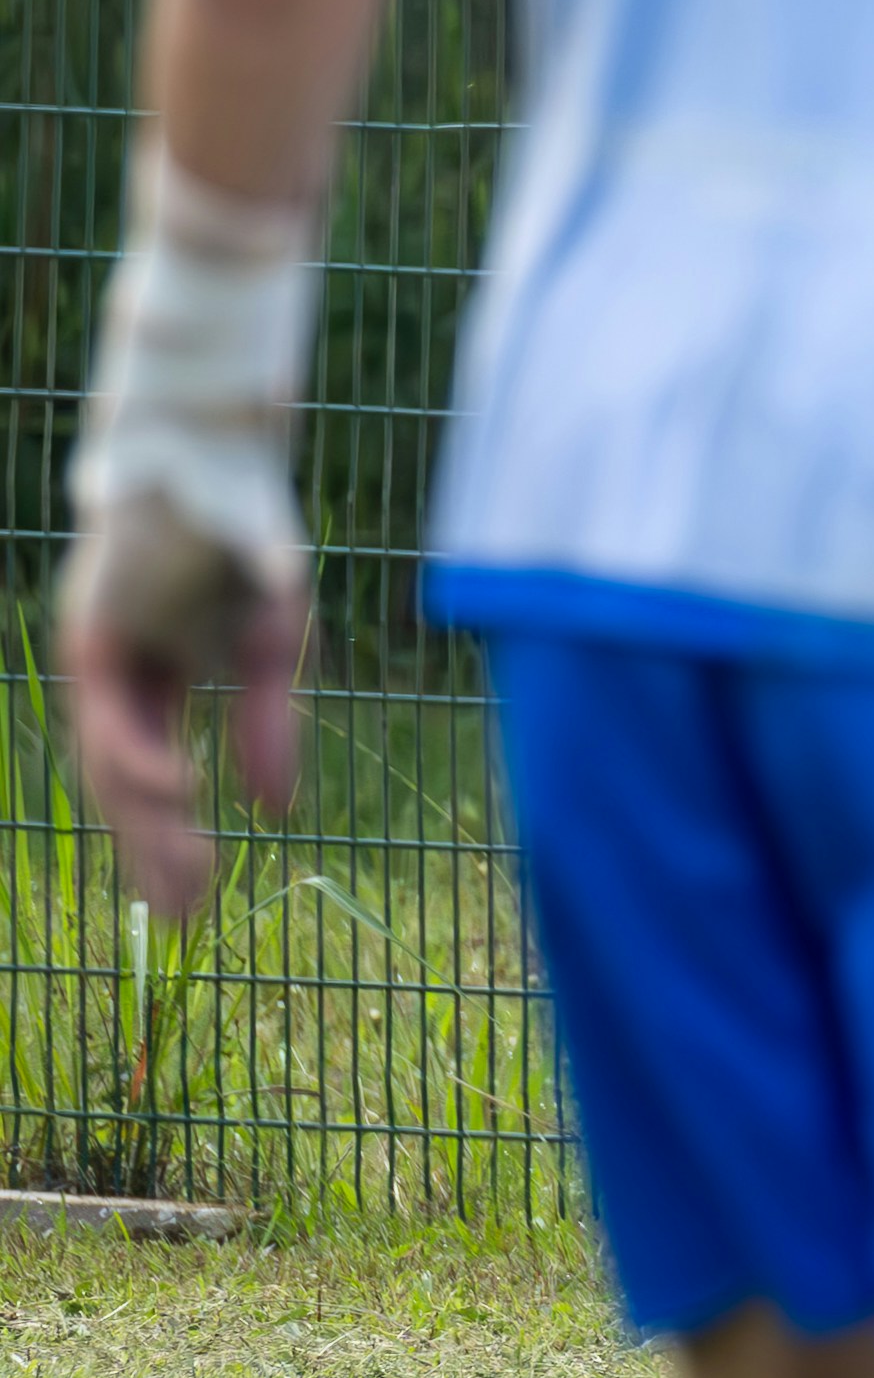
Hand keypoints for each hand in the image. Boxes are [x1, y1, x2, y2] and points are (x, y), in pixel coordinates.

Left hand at [57, 496, 306, 925]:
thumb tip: (277, 809)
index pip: (155, 779)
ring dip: (145, 825)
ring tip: (182, 880)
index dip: (172, 844)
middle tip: (184, 922)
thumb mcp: (272, 645)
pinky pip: (109, 713)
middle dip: (156, 855)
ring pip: (106, 763)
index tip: (197, 907)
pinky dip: (138, 757)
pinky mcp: (91, 633)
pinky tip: (175, 792)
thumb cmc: (246, 540)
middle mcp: (116, 680)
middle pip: (123, 787)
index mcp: (156, 681)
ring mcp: (97, 659)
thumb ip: (267, 723)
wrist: (216, 455)